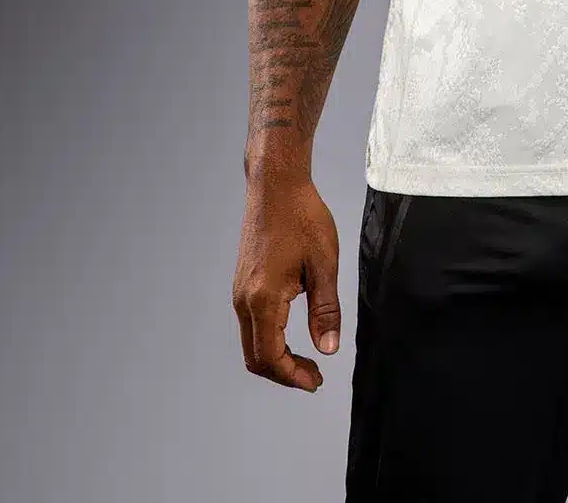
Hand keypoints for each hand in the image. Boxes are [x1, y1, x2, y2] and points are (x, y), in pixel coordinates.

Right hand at [231, 175, 341, 391]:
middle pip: (255, 357)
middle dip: (284, 373)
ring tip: (307, 360)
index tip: (316, 382)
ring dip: (276, 357)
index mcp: (262, 298)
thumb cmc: (302, 218)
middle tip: (314, 377)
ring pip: (251, 342)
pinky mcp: (243, 283)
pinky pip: (251, 324)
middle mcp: (243, 300)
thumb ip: (325, 309)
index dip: (292, 376)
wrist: (276, 185)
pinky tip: (291, 335)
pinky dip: (269, 339)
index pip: (270, 357)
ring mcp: (240, 292)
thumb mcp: (323, 264)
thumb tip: (328, 349)